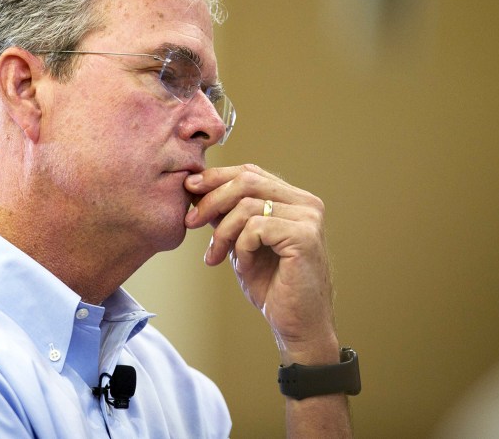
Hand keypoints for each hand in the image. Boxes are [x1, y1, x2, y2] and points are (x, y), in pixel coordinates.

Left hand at [184, 164, 338, 364]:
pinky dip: (240, 247)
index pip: (250, 172)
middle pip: (247, 181)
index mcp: (294, 199)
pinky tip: (243, 266)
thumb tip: (197, 188)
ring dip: (222, 232)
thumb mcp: (242, 243)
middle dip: (211, 199)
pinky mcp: (304, 237)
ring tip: (217, 255)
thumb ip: (228, 215)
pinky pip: (255, 228)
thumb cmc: (272, 286)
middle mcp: (306, 203)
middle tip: (191, 221)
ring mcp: (308, 218)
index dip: (216, 178)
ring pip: (246, 205)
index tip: (189, 190)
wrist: (297, 326)